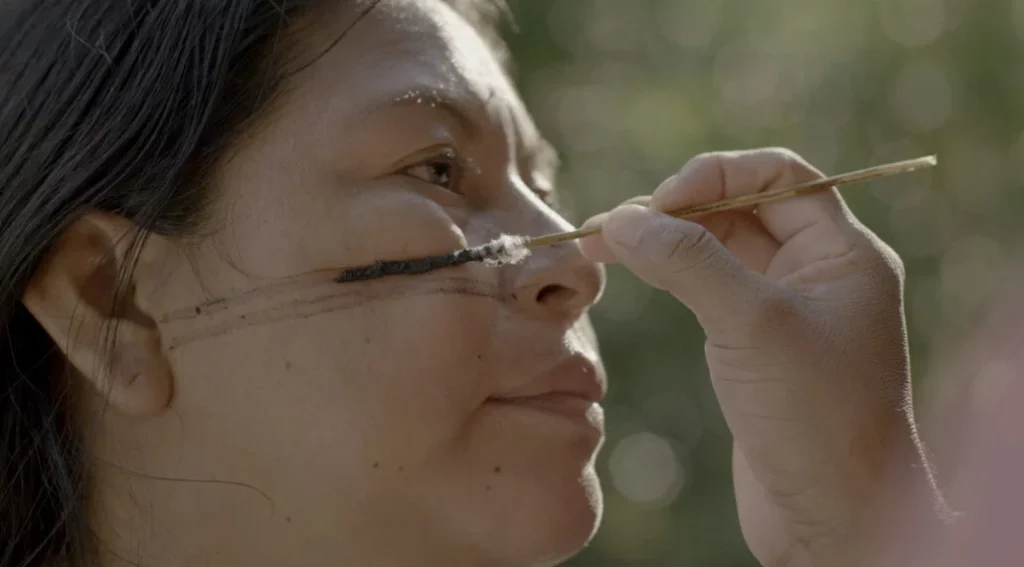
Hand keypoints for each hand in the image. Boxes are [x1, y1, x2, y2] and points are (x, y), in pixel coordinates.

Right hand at [580, 148, 937, 565]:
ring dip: (663, 240)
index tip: (661, 203)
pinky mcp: (754, 348)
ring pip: (717, 250)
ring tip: (600, 243)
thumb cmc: (814, 417)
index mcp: (842, 253)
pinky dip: (669, 275)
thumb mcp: (751, 324)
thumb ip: (688, 260)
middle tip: (611, 226)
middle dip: (675, 208)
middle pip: (740, 208)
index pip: (778, 176)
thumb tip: (620, 217)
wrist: (831, 518)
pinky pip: (708, 290)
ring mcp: (783, 311)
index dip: (716, 175)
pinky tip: (633, 272)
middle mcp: (816, 273)